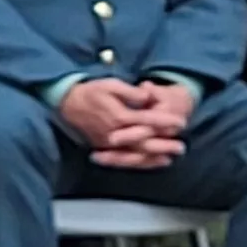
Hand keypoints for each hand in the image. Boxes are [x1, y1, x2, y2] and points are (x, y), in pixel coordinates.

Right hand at [57, 79, 187, 169]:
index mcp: (118, 116)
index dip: (165, 121)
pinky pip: (124, 159)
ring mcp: (108, 143)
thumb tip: (147, 97)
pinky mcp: (103, 147)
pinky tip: (152, 162)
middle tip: (181, 147)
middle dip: (164, 145)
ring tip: (170, 158)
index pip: (147, 120)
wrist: (66, 103)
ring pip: (135, 154)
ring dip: (154, 157)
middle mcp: (114, 133)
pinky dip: (140, 162)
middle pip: (144, 142)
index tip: (181, 122)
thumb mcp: (110, 84)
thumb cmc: (90, 92)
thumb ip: (131, 92)